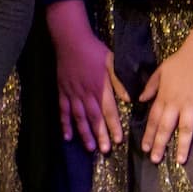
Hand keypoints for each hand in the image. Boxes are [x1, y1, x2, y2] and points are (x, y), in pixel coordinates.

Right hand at [51, 1, 127, 153]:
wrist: (71, 41)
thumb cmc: (95, 51)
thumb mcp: (112, 62)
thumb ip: (120, 81)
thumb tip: (129, 99)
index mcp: (100, 86)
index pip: (109, 110)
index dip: (113, 125)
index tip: (118, 140)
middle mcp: (86, 93)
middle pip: (94, 118)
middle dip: (100, 135)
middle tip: (105, 150)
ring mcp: (72, 94)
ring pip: (79, 117)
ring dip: (84, 133)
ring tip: (90, 148)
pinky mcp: (62, 92)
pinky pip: (63, 111)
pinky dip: (65, 124)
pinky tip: (68, 136)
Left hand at [139, 12, 192, 163]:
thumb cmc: (181, 60)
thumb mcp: (160, 71)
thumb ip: (151, 86)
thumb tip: (140, 100)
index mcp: (164, 97)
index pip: (153, 119)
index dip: (149, 134)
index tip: (145, 148)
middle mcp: (176, 104)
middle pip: (165, 127)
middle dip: (159, 145)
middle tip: (155, 160)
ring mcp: (192, 105)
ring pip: (185, 129)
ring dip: (182, 145)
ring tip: (180, 160)